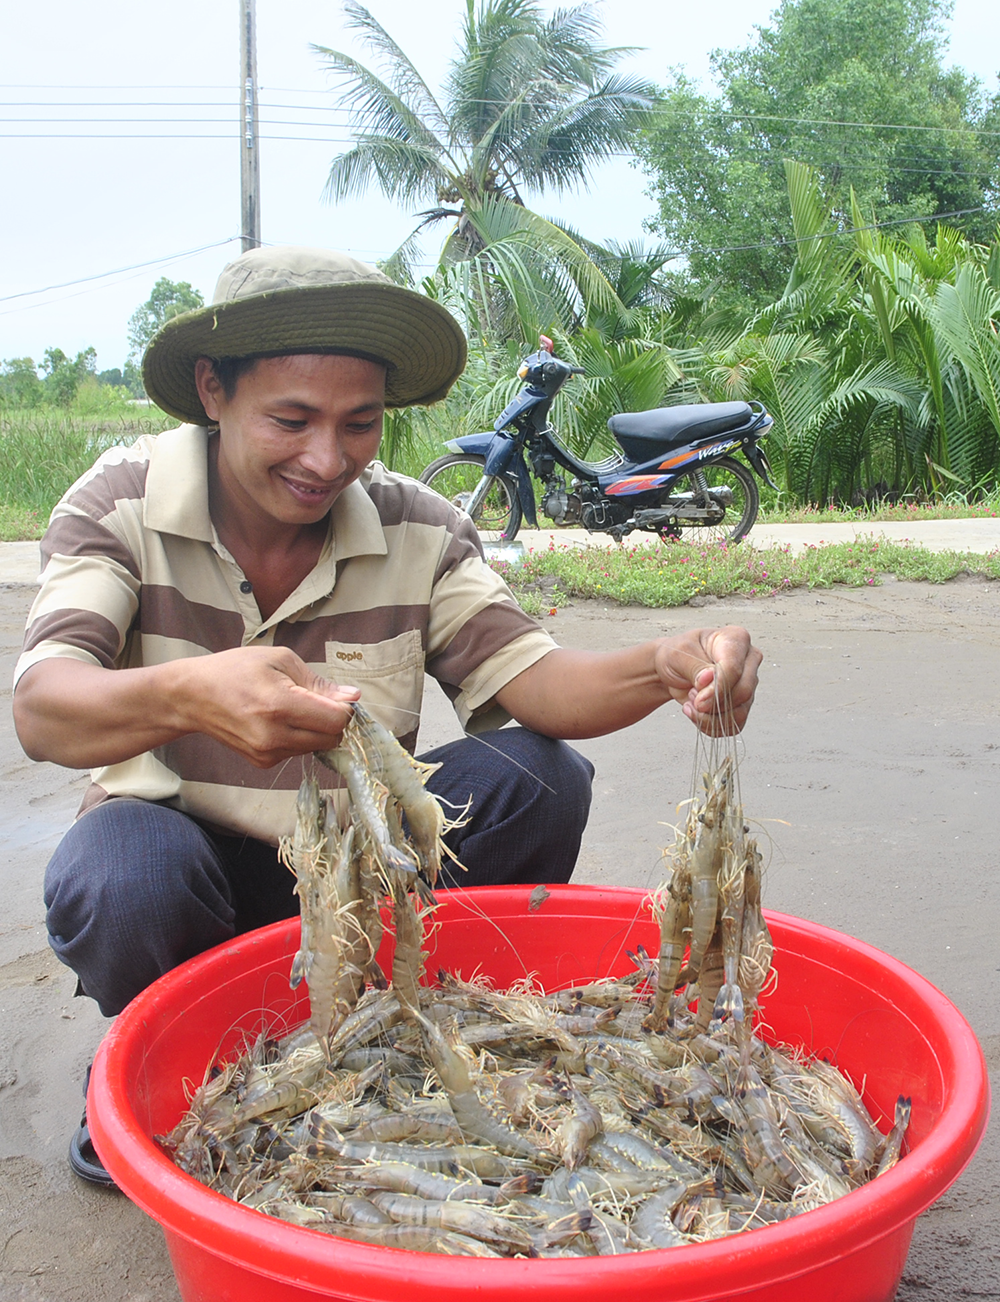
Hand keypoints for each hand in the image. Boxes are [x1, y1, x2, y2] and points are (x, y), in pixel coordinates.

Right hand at [175, 646, 359, 767]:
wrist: (193, 696)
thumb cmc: (235, 669)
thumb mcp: (279, 660)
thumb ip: (318, 682)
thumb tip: (353, 697)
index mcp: (280, 705)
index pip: (336, 720)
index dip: (344, 708)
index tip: (337, 696)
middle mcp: (274, 736)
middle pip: (332, 738)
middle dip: (333, 720)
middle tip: (317, 700)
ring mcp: (267, 753)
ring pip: (318, 747)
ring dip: (316, 729)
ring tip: (292, 707)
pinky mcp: (263, 763)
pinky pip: (299, 752)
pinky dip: (299, 737)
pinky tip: (279, 721)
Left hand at [654, 626, 761, 734]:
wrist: (673, 669)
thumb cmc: (678, 654)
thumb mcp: (678, 654)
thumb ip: (696, 668)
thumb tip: (708, 681)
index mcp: (736, 639)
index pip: (734, 668)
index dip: (716, 687)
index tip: (696, 697)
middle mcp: (747, 661)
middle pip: (742, 692)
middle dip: (712, 703)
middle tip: (692, 697)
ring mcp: (747, 683)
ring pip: (739, 711)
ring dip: (710, 716)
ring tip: (691, 703)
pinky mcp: (742, 704)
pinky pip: (734, 724)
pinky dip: (712, 725)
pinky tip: (698, 715)